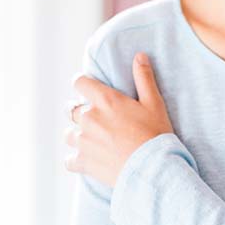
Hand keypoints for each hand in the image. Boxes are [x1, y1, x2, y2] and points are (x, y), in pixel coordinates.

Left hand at [64, 52, 174, 186]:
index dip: (83, 84)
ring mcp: (84, 141)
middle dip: (80, 111)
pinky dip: (76, 159)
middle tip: (96, 118)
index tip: (89, 89)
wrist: (153, 168)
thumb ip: (144, 78)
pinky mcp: (83, 162)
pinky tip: (88, 159)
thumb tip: (139, 55)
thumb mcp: (154, 103)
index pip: (79, 82)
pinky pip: (70, 160)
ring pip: (69, 134)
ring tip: (92, 139)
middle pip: (71, 109)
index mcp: (105, 100)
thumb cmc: (155, 134)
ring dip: (78, 135)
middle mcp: (89, 118)